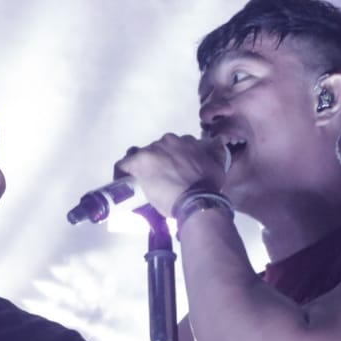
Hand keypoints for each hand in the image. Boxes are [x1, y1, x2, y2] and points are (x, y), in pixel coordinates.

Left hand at [114, 134, 229, 215]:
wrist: (197, 199)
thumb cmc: (208, 186)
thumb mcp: (218, 165)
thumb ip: (216, 153)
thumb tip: (219, 142)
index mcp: (184, 141)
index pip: (171, 147)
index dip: (169, 160)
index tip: (170, 172)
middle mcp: (167, 141)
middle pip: (155, 151)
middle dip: (156, 164)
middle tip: (159, 181)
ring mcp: (152, 151)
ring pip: (139, 156)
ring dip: (141, 168)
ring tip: (142, 184)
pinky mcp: (139, 162)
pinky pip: (123, 165)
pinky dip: (121, 173)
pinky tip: (123, 183)